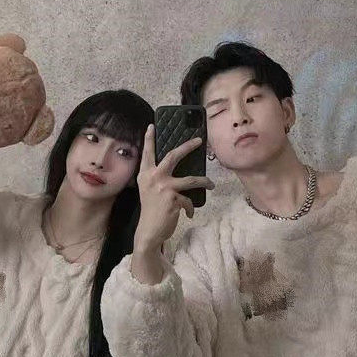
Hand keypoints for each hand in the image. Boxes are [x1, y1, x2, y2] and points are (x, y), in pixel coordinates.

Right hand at [134, 124, 214, 251]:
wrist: (149, 231)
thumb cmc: (151, 210)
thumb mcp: (149, 190)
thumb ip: (157, 178)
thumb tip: (175, 171)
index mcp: (146, 174)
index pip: (148, 153)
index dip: (149, 139)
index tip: (152, 126)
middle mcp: (154, 177)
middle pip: (174, 156)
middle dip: (188, 146)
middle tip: (199, 141)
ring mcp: (165, 188)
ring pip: (191, 180)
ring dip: (204, 182)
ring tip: (211, 184)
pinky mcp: (174, 199)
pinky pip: (189, 201)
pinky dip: (190, 208)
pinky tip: (188, 214)